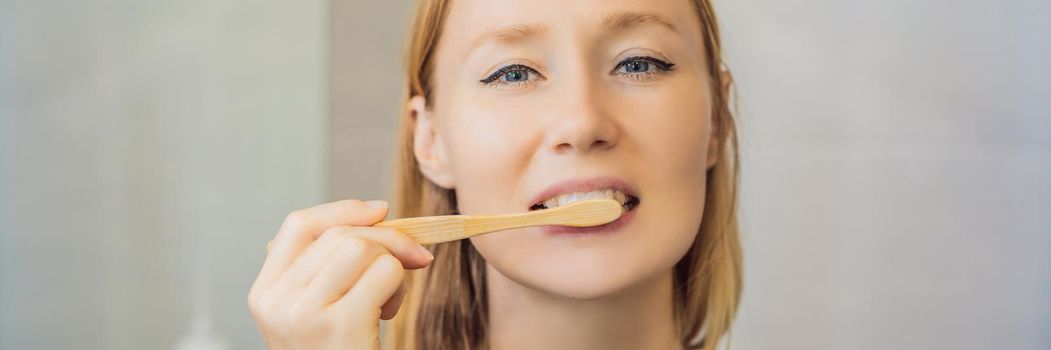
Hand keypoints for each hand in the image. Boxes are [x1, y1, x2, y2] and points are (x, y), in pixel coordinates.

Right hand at [248, 199, 432, 349]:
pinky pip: (385, 273)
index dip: (342, 209)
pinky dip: (399, 287)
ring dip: (390, 266)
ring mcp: (304, 314)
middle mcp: (277, 302)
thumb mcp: (315, 311)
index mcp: (265, 294)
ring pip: (362, 247)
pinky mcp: (340, 326)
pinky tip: (387, 315)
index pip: (298, 225)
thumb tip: (375, 212)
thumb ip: (326, 267)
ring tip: (386, 301)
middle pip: (339, 235)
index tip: (380, 211)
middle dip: (386, 240)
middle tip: (411, 261)